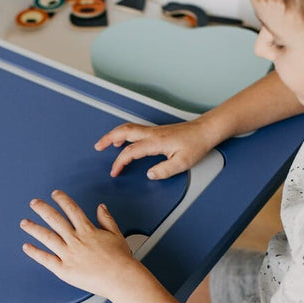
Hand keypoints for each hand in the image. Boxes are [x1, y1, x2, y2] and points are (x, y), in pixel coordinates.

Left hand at [20, 190, 137, 297]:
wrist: (120, 278)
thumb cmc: (120, 260)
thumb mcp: (116, 234)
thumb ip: (106, 219)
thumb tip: (101, 207)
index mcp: (87, 230)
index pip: (71, 209)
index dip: (62, 199)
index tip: (55, 194)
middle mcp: (75, 240)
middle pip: (55, 219)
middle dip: (43, 209)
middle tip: (34, 203)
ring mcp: (68, 254)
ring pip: (47, 237)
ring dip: (34, 228)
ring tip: (24, 222)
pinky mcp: (64, 269)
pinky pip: (46, 259)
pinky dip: (35, 253)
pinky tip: (27, 247)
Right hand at [94, 120, 213, 178]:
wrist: (205, 130)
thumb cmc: (196, 144)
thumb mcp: (182, 163)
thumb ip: (164, 170)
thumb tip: (150, 174)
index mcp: (155, 142)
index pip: (130, 152)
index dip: (120, 162)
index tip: (115, 172)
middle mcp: (152, 134)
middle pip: (123, 132)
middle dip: (108, 138)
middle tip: (97, 146)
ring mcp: (154, 130)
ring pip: (128, 128)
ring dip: (114, 134)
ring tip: (106, 142)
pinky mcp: (157, 131)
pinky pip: (135, 129)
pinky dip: (124, 133)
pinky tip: (124, 139)